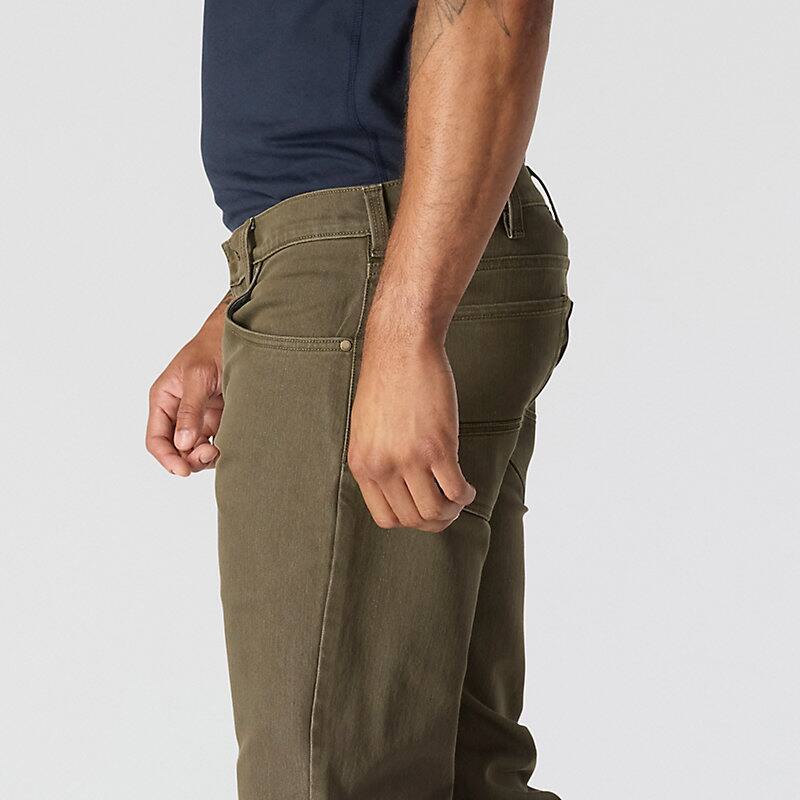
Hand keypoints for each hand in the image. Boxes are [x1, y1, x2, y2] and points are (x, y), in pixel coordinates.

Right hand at [146, 298, 226, 475]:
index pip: (156, 440)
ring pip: (196, 451)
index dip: (167, 458)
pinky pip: (216, 442)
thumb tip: (184, 443)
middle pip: (177, 450)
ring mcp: (199, 417)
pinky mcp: (219, 418)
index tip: (183, 470)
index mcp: (164, 400)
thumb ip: (190, 409)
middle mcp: (178, 412)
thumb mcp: (197, 376)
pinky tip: (230, 445)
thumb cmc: (212, 348)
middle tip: (210, 453)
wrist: (239, 336)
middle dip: (190, 459)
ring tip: (220, 449)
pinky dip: (221, 449)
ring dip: (206, 457)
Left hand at [347, 315, 475, 531]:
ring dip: (452, 511)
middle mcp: (382, 467)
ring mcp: (409, 459)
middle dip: (434, 520)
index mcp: (362, 465)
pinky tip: (467, 486)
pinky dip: (466, 495)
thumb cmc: (387, 381)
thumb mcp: (367, 429)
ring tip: (458, 497)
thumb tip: (398, 487)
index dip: (409, 519)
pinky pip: (456, 490)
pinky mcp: (438, 447)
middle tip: (447, 508)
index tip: (422, 509)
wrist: (401, 348)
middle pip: (412, 519)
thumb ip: (378, 459)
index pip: (385, 518)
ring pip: (435, 511)